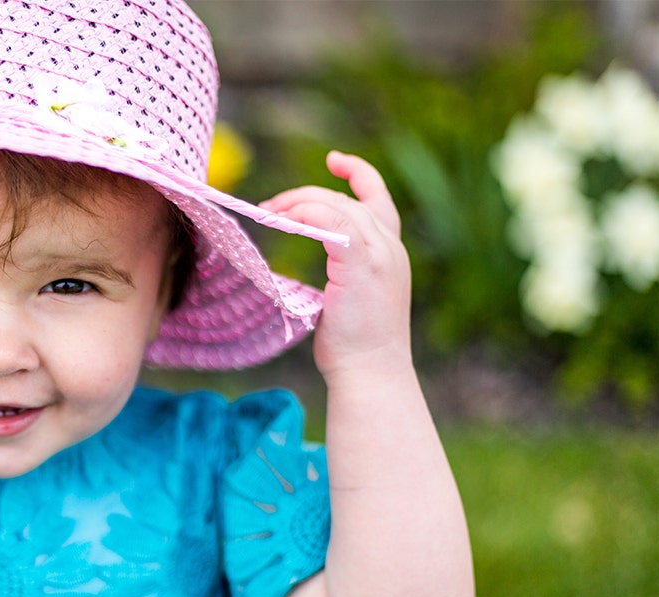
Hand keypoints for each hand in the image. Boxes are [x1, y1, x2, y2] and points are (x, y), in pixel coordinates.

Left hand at [259, 151, 410, 378]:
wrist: (370, 372)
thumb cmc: (354, 343)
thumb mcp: (350, 294)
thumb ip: (341, 266)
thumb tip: (309, 246)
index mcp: (390, 252)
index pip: (378, 198)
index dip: (358, 173)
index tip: (334, 161)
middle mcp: (390, 248)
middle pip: (346, 199)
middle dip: (304, 196)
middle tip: (269, 206)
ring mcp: (380, 255)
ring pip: (336, 206)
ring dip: (298, 203)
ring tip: (268, 212)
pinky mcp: (362, 264)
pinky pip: (331, 223)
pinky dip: (305, 216)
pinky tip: (282, 222)